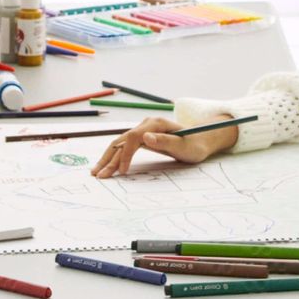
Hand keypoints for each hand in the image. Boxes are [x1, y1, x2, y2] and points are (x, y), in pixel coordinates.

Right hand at [91, 116, 236, 177]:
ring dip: (107, 158)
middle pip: (121, 140)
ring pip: (120, 144)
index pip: (132, 137)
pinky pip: (124, 147)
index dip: (125, 154)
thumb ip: (165, 141)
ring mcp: (142, 131)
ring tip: (96, 172)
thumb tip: (145, 138)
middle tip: (98, 174)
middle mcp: (146, 125)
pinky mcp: (142, 138)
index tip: (122, 171)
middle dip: (109, 158)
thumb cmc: (195, 144)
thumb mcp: (184, 146)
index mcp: (155, 124)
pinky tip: (107, 165)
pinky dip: (114, 156)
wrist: (202, 139)